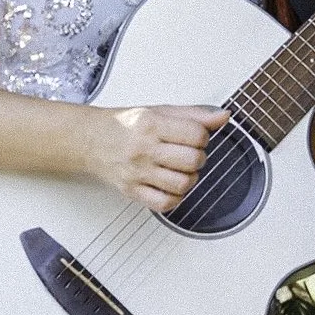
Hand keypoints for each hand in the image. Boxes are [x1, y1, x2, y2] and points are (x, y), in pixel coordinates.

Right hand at [79, 104, 226, 209]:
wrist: (92, 140)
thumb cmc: (127, 125)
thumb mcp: (160, 111)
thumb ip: (194, 115)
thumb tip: (223, 117)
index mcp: (152, 124)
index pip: (196, 134)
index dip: (203, 136)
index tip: (196, 136)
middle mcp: (143, 148)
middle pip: (193, 160)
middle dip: (199, 157)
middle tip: (190, 154)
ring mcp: (137, 172)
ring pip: (182, 184)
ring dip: (189, 178)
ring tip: (181, 169)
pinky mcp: (132, 191)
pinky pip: (165, 203)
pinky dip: (175, 197)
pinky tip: (171, 185)